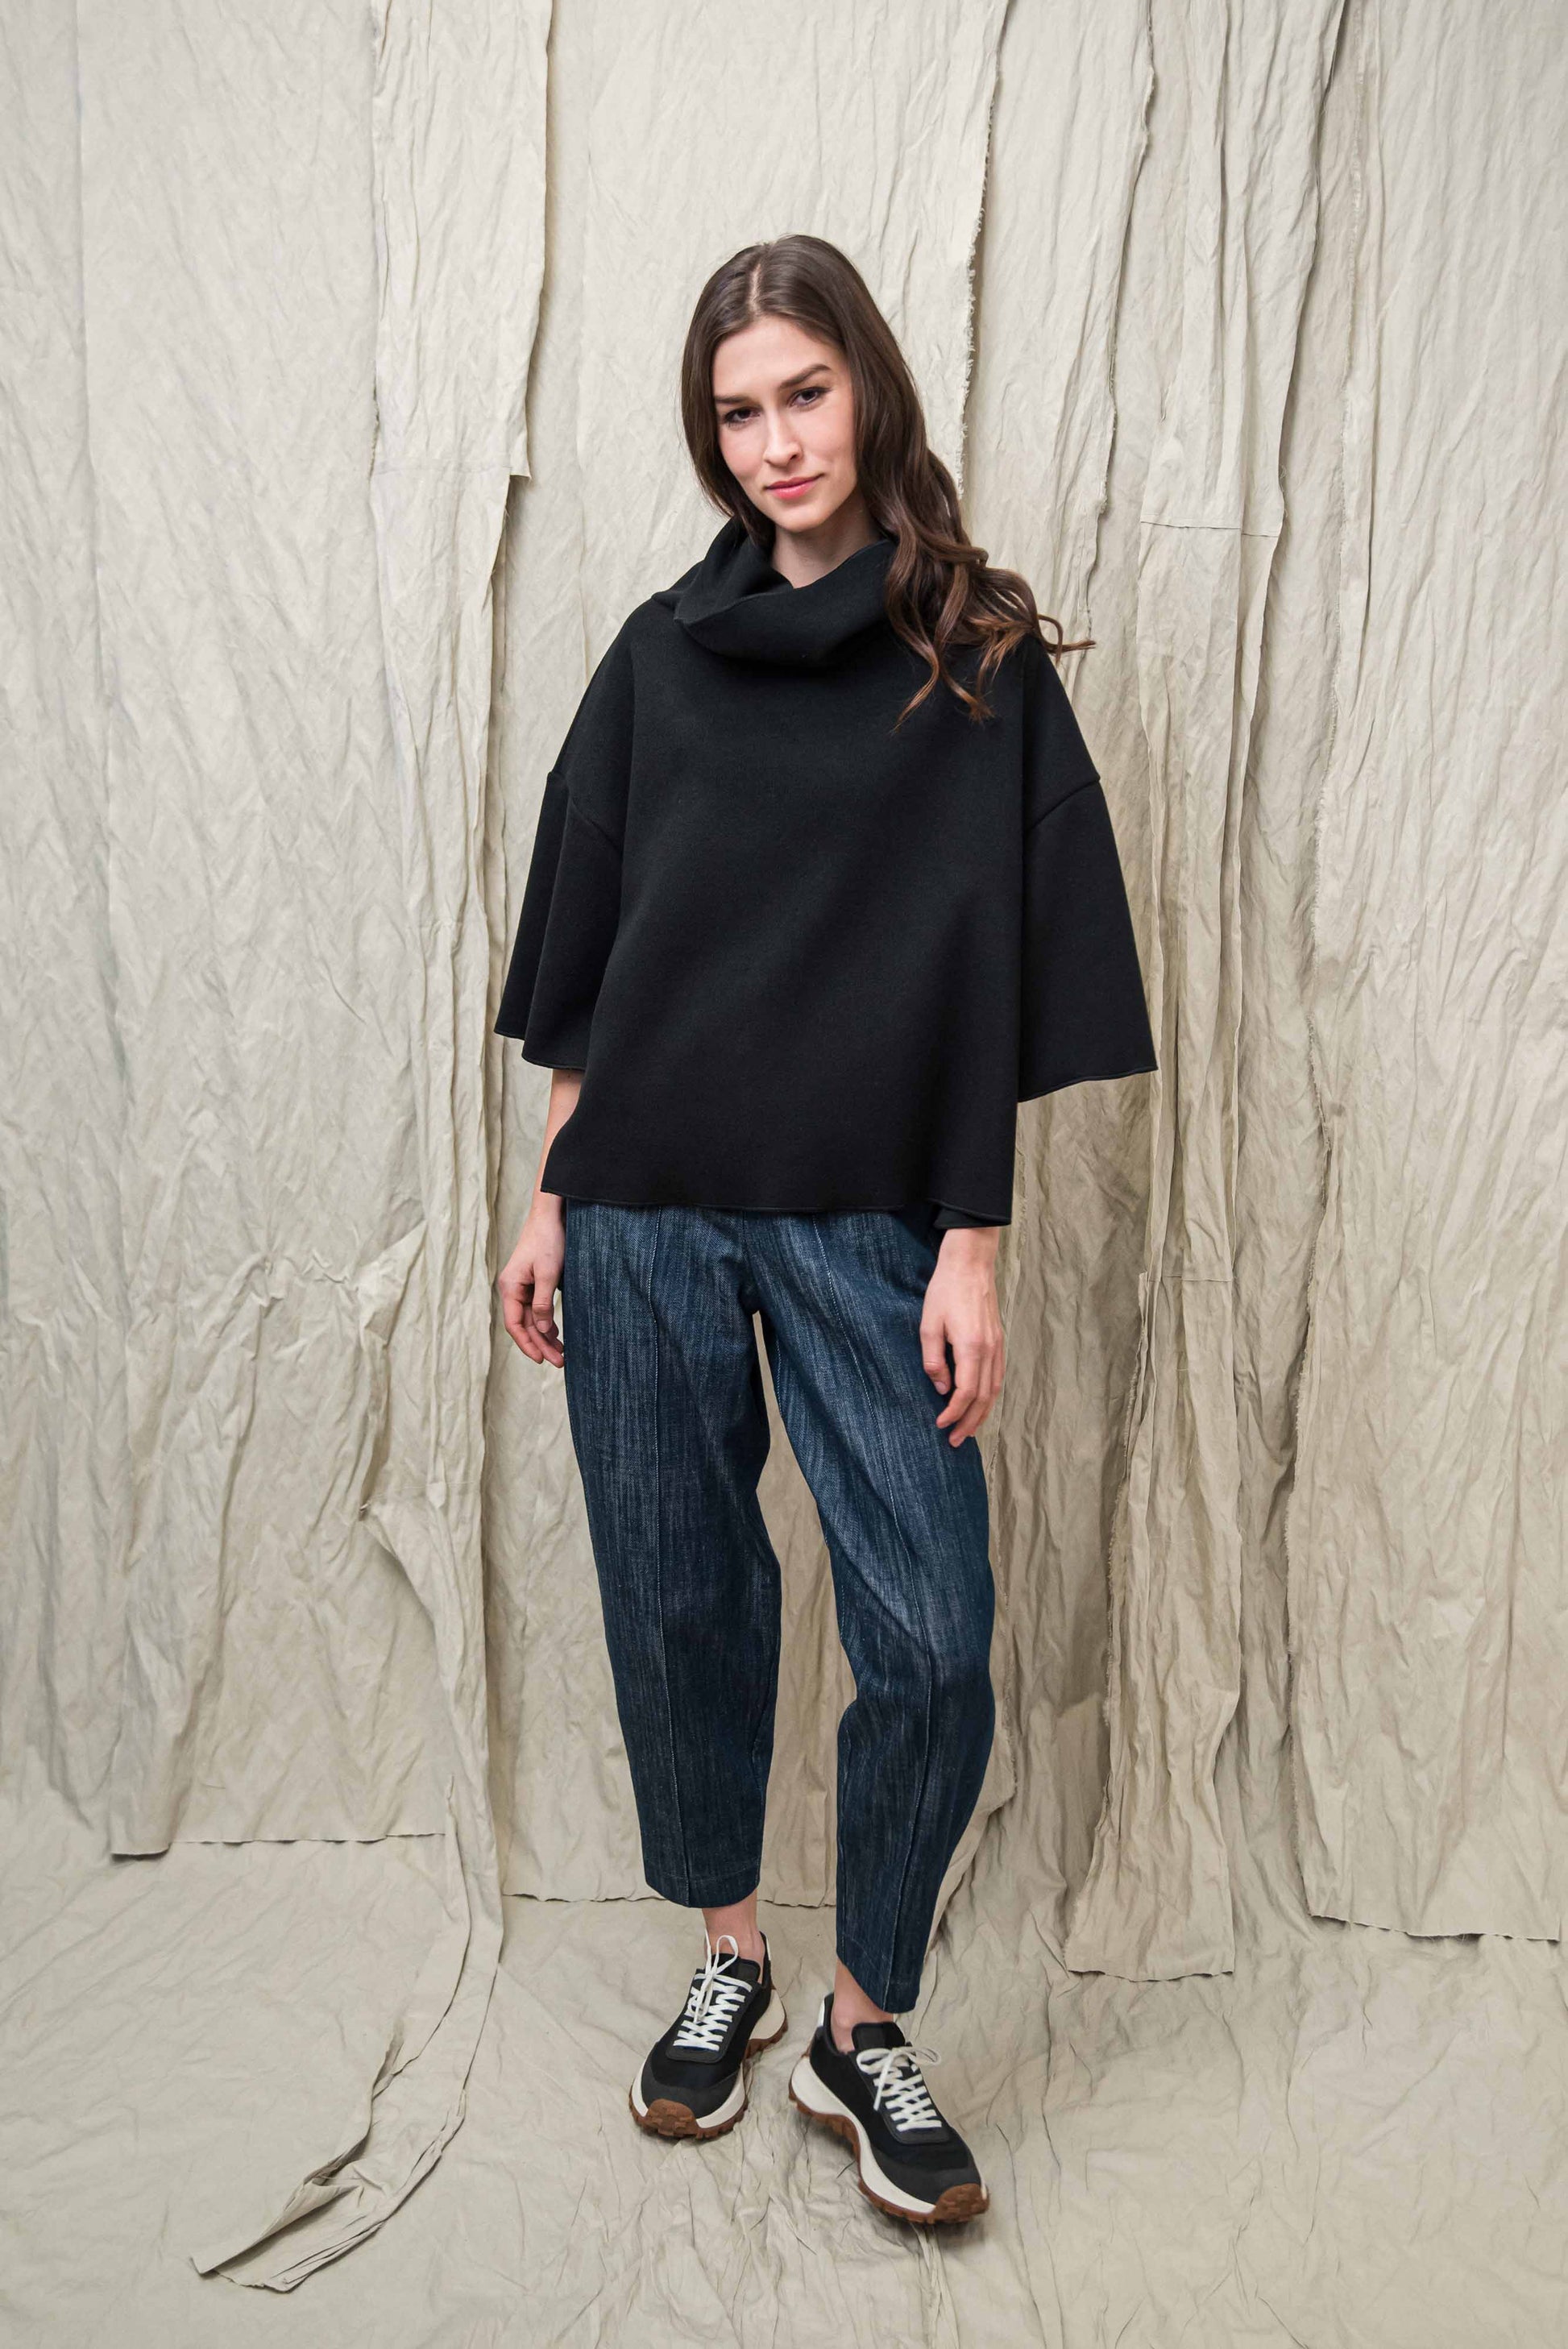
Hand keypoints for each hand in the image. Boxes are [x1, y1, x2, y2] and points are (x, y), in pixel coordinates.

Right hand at [498, 1200, 565, 1366]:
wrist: (550, 1215)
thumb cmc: (548, 1240)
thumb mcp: (547, 1273)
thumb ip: (543, 1303)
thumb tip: (543, 1330)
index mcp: (510, 1287)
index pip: (515, 1325)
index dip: (528, 1344)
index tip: (542, 1360)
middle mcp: (513, 1289)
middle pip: (525, 1325)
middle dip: (541, 1344)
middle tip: (560, 1362)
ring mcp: (522, 1286)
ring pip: (532, 1319)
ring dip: (545, 1336)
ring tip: (562, 1353)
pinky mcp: (533, 1282)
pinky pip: (537, 1309)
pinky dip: (546, 1322)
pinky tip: (556, 1333)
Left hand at [920, 1229, 1004, 1445]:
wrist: (971, 1263)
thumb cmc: (945, 1290)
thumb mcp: (929, 1325)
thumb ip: (934, 1360)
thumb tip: (941, 1388)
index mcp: (971, 1347)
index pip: (965, 1393)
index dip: (953, 1414)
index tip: (939, 1425)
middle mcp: (989, 1350)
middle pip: (984, 1398)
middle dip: (969, 1423)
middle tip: (955, 1441)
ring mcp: (997, 1346)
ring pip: (994, 1390)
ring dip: (982, 1414)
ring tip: (968, 1431)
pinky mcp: (999, 1341)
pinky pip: (998, 1377)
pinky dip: (990, 1397)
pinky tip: (981, 1405)